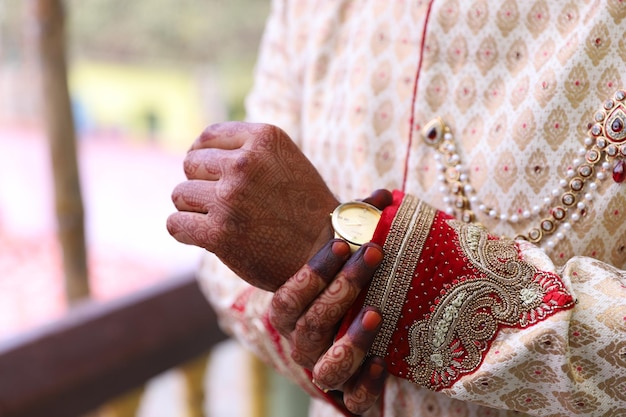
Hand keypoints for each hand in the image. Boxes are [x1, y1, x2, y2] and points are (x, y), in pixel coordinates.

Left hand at [167, 122, 338, 290]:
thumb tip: (193, 153)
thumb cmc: (304, 207)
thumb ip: (247, 150)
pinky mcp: (219, 233)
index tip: (212, 174)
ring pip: (180, 194)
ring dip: (194, 209)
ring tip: (220, 220)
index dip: (204, 156)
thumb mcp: (284, 160)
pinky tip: (205, 236)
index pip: (207, 137)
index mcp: (264, 138)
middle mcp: (245, 163)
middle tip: (224, 203)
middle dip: (202, 183)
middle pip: (190, 164)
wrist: (327, 252)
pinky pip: (175, 224)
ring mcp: (230, 198)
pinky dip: (185, 231)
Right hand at [270, 240, 386, 414]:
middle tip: (373, 255)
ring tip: (377, 313)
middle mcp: (303, 344)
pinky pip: (354, 399)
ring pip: (325, 368)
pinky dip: (367, 383)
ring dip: (352, 340)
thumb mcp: (350, 264)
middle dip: (341, 288)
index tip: (345, 242)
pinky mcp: (351, 394)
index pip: (288, 298)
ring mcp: (325, 370)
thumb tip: (383, 194)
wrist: (357, 337)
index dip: (313, 273)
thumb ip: (359, 232)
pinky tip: (384, 361)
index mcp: (293, 314)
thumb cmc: (348, 291)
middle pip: (309, 325)